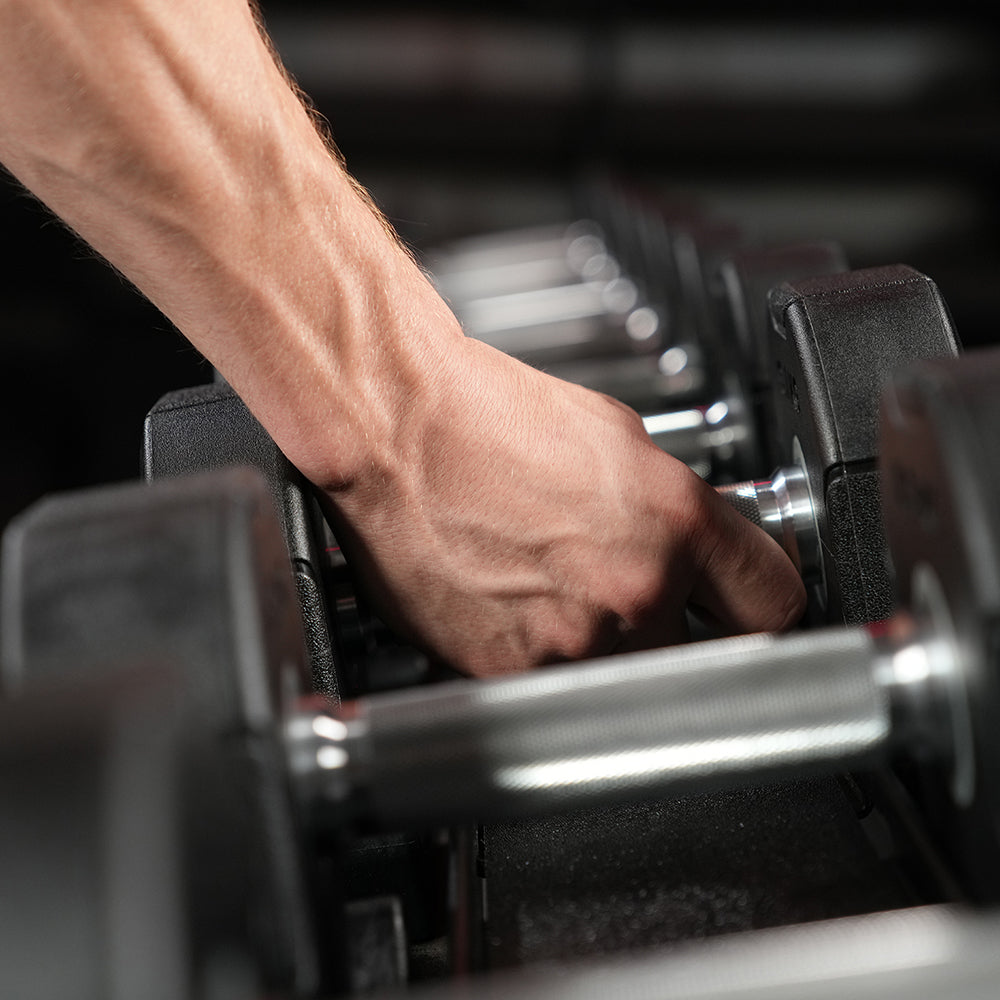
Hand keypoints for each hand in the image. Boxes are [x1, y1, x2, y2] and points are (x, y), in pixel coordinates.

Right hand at [322, 336, 805, 676]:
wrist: (398, 431)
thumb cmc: (491, 419)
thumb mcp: (620, 439)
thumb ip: (676, 509)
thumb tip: (700, 551)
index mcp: (675, 521)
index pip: (772, 602)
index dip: (759, 608)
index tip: (742, 610)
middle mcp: (633, 588)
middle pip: (708, 658)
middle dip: (684, 636)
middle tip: (639, 601)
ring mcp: (570, 640)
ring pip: (627, 678)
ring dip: (608, 649)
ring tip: (559, 593)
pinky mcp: (508, 671)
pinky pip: (555, 686)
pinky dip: (546, 658)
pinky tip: (518, 606)